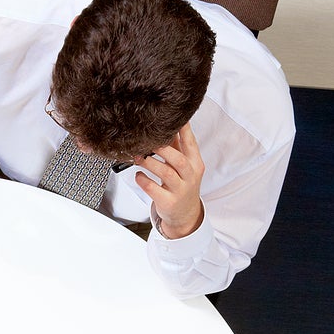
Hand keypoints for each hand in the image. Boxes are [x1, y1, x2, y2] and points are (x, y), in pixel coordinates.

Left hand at [132, 123, 204, 239]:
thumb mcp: (184, 166)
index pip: (190, 143)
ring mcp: (180, 191)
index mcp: (195, 164)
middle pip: (178, 159)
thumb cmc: (182, 186)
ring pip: (166, 173)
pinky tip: (138, 175)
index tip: (175, 118)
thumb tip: (168, 125)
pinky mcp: (168, 202)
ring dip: (149, 163)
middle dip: (162, 148)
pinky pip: (154, 189)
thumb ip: (177, 147)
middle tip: (148, 142)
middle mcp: (190, 177)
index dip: (183, 130)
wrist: (185, 215)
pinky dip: (143, 180)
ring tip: (138, 157)